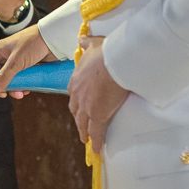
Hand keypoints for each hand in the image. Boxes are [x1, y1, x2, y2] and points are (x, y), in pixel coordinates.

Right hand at [0, 24, 54, 97]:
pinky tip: (27, 89)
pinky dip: (23, 85)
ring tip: (22, 93)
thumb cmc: (33, 43)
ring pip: (10, 79)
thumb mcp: (16, 61)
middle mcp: (6, 57)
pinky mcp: (27, 67)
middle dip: (3, 87)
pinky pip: (20, 79)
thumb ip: (4, 76)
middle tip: (9, 94)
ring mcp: (17, 62)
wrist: (53, 39)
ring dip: (14, 88)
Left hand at [68, 36, 128, 151]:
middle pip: (76, 110)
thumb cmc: (106, 52)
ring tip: (85, 139)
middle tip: (81, 125)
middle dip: (78, 119)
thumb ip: (86, 43)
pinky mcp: (98, 115)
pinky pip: (96, 131)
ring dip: (84, 132)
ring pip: (83, 123)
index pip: (73, 93)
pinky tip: (96, 149)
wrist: (115, 62)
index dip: (77, 101)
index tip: (79, 105)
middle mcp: (78, 94)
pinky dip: (95, 141)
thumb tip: (81, 39)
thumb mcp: (93, 44)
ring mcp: (87, 106)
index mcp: (76, 80)